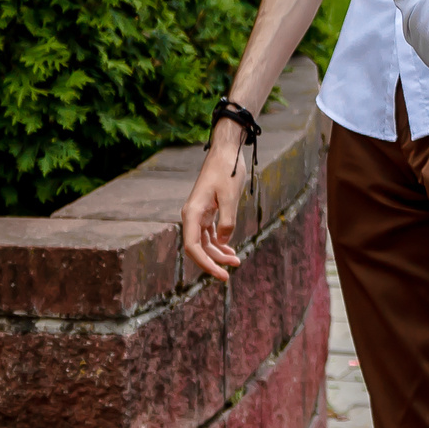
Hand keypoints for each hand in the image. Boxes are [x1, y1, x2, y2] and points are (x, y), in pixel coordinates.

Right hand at [181, 140, 247, 281]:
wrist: (226, 152)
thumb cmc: (227, 171)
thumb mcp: (231, 196)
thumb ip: (228, 221)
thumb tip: (222, 241)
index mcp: (192, 213)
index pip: (193, 247)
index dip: (205, 263)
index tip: (220, 274)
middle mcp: (192, 215)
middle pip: (198, 247)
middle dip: (213, 262)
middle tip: (229, 275)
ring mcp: (199, 213)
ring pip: (205, 241)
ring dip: (218, 253)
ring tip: (236, 261)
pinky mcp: (207, 211)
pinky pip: (210, 232)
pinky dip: (220, 242)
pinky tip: (230, 249)